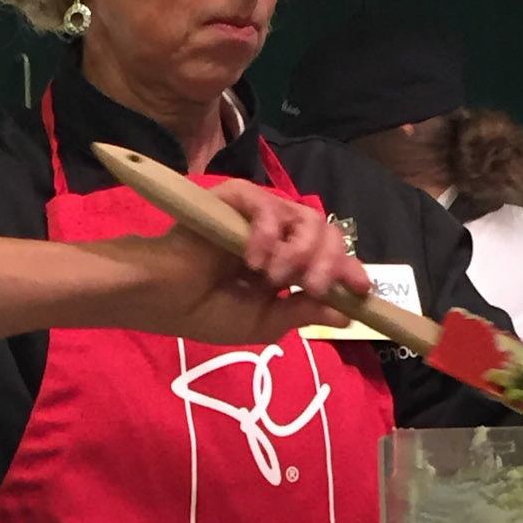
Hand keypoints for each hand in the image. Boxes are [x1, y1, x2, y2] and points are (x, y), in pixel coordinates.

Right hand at [87, 178, 371, 345]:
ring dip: (300, 251)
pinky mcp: (234, 199)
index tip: (361, 290)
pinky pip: (265, 204)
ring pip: (303, 216)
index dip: (348, 270)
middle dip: (328, 262)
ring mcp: (257, 215)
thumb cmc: (205, 312)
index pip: (329, 258)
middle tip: (312, 286)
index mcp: (286, 263)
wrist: (161, 300)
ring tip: (276, 277)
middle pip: (326, 232)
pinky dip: (267, 233)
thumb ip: (302, 313)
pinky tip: (254, 261)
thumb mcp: (263, 323)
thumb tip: (344, 316)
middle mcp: (278, 235)